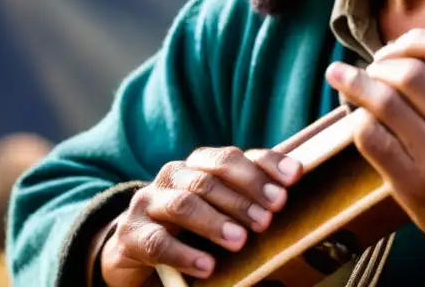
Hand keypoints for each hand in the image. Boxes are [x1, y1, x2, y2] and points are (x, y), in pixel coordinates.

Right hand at [99, 147, 301, 286]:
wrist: (134, 246)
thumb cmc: (190, 227)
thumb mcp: (220, 209)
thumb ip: (247, 197)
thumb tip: (287, 192)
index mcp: (198, 164)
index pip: (232, 157)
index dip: (264, 166)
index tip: (293, 178)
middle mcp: (173, 175)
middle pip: (210, 178)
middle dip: (243, 197)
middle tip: (268, 219)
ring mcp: (149, 202)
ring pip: (184, 204)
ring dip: (216, 222)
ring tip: (240, 241)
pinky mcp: (131, 233)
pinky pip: (157, 241)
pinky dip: (184, 254)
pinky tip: (206, 266)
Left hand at [325, 0, 424, 273]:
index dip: (409, 40)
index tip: (396, 50)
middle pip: (406, 71)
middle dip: (379, 64)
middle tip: (371, 69)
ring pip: (382, 103)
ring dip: (355, 86)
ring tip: (343, 78)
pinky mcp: (414, 185)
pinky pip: (370, 139)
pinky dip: (357, 122)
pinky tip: (356, 117)